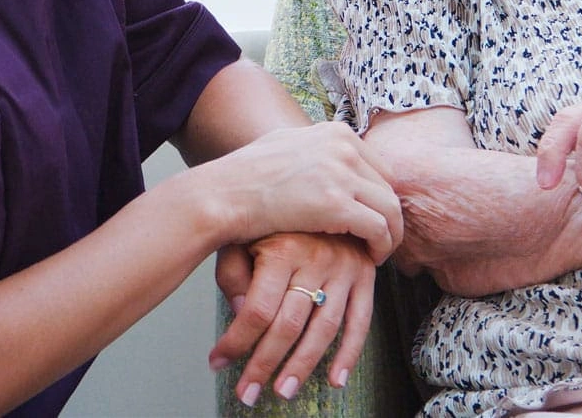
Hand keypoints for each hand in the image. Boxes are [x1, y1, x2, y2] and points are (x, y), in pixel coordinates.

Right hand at [201, 122, 403, 262]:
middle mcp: (344, 147)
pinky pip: (379, 229)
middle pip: (389, 188)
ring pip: (391, 209)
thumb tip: (328, 152)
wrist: (226, 193)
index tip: (374, 218)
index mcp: (335, 133)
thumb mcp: (286, 143)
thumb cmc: (246, 176)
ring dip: (391, 235)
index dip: (379, 197)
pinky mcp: (337, 204)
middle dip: (389, 217)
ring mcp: (342, 174)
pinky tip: (371, 259)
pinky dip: (381, 246)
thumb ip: (313, 148)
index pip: (379, 167)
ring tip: (379, 253)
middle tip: (381, 240)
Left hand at [209, 234, 375, 404]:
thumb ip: (234, 275)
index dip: (235, 341)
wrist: (316, 187)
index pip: (257, 309)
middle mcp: (315, 258)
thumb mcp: (241, 237)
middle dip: (264, 364)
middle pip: (288, 324)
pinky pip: (360, 321)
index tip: (217, 362)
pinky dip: (350, 354)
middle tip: (247, 393)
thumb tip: (241, 316)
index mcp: (281, 248)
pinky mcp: (364, 275)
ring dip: (303, 365)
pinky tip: (335, 380)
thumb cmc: (270, 221)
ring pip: (323, 328)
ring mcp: (343, 268)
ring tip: (283, 391)